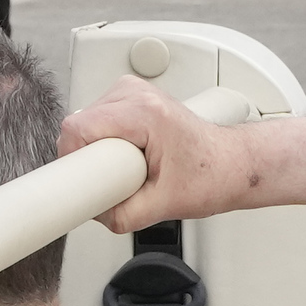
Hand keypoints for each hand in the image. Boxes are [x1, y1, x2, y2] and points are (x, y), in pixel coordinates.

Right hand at [65, 71, 305, 231]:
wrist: (231, 163)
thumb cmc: (211, 174)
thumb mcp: (164, 205)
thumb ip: (122, 215)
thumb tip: (93, 213)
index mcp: (144, 112)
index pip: (77, 129)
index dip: (73, 162)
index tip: (84, 183)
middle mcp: (135, 93)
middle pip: (78, 127)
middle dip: (89, 161)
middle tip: (119, 180)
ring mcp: (131, 91)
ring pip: (84, 123)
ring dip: (97, 152)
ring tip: (130, 166)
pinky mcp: (129, 97)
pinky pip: (96, 120)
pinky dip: (104, 143)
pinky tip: (128, 155)